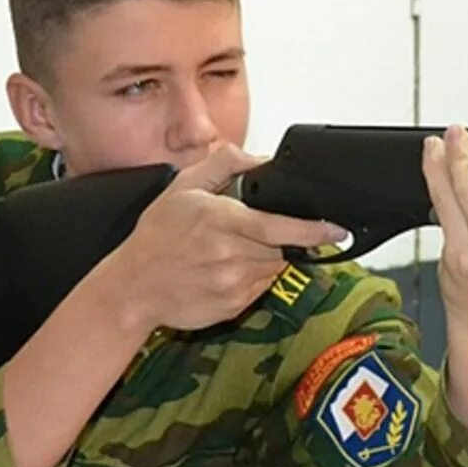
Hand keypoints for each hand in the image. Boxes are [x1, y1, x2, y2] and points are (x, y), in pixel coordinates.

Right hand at [103, 145, 347, 333]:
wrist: (131, 288)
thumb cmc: (155, 238)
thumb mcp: (183, 186)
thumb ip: (225, 164)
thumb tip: (261, 159)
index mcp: (220, 222)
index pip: (280, 227)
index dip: (313, 230)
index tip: (336, 229)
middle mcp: (229, 255)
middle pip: (283, 248)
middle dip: (283, 239)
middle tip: (255, 234)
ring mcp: (232, 284)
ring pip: (274, 268)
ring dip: (266, 258)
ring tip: (233, 250)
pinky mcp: (232, 307)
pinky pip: (260, 289)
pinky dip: (253, 277)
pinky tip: (225, 269)